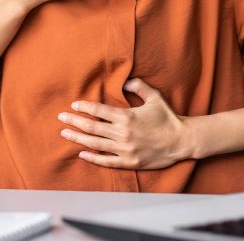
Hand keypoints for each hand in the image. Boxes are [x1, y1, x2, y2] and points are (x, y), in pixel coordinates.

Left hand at [58, 79, 192, 169]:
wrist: (182, 141)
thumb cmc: (168, 118)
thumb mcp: (154, 97)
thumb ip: (138, 87)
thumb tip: (126, 81)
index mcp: (126, 116)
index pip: (99, 110)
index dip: (84, 107)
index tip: (74, 105)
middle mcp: (122, 133)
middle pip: (92, 127)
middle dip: (74, 122)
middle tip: (61, 118)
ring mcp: (125, 149)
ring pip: (95, 144)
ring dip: (78, 138)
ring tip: (64, 134)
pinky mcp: (129, 162)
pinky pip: (106, 161)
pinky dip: (92, 157)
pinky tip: (82, 153)